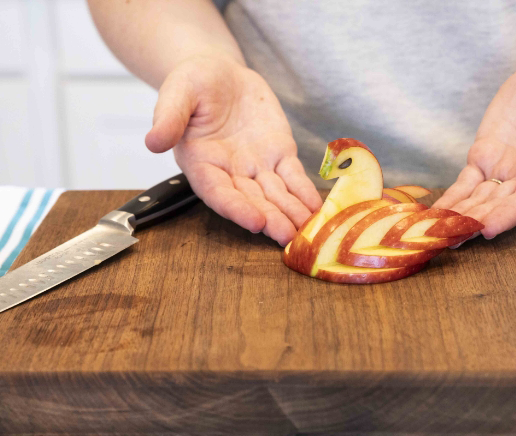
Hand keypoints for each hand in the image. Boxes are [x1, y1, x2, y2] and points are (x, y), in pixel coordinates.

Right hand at [145, 53, 321, 245]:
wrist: (219, 73)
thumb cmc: (192, 82)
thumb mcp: (176, 92)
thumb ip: (168, 118)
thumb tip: (152, 141)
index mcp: (200, 163)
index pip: (218, 192)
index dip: (236, 208)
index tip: (255, 221)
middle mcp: (229, 172)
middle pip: (251, 200)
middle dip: (271, 219)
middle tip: (288, 237)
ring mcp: (256, 166)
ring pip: (275, 194)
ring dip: (291, 213)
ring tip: (307, 230)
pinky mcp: (279, 154)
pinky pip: (294, 176)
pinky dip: (304, 191)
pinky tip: (317, 208)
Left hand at [433, 51, 515, 238]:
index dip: (510, 214)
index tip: (489, 228)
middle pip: (501, 205)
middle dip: (478, 221)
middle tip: (453, 238)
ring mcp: (505, 169)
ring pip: (480, 199)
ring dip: (461, 216)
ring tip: (438, 234)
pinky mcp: (484, 157)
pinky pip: (465, 183)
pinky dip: (452, 198)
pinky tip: (435, 214)